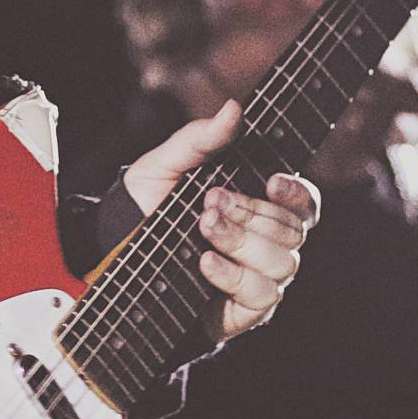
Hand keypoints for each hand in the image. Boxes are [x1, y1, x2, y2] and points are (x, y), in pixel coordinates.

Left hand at [124, 100, 320, 342]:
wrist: (113, 252)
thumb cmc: (147, 206)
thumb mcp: (166, 165)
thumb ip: (201, 139)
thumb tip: (233, 109)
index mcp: (260, 206)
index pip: (304, 203)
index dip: (297, 193)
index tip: (272, 181)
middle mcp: (268, 243)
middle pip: (292, 230)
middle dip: (250, 212)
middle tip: (209, 202)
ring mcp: (260, 277)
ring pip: (282, 262)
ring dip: (241, 241)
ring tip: (203, 227)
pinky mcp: (245, 309)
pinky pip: (261, 295)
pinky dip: (232, 275)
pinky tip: (205, 262)